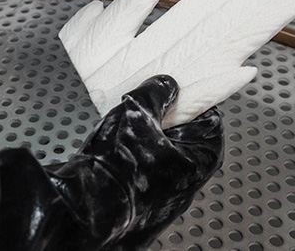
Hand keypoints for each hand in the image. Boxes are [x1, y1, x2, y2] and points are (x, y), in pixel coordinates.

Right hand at [47, 75, 222, 249]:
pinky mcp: (143, 206)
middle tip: (151, 105)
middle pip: (187, 139)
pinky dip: (137, 158)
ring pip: (164, 156)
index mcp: (197, 161)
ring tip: (129, 125)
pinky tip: (118, 148)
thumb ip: (157, 92)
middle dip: (169, 119)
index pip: (210, 122)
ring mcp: (165, 198)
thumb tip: (166, 85)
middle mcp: (187, 185)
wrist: (84, 209)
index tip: (180, 90)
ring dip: (150, 139)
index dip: (194, 102)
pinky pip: (147, 173)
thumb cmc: (116, 166)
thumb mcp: (137, 111)